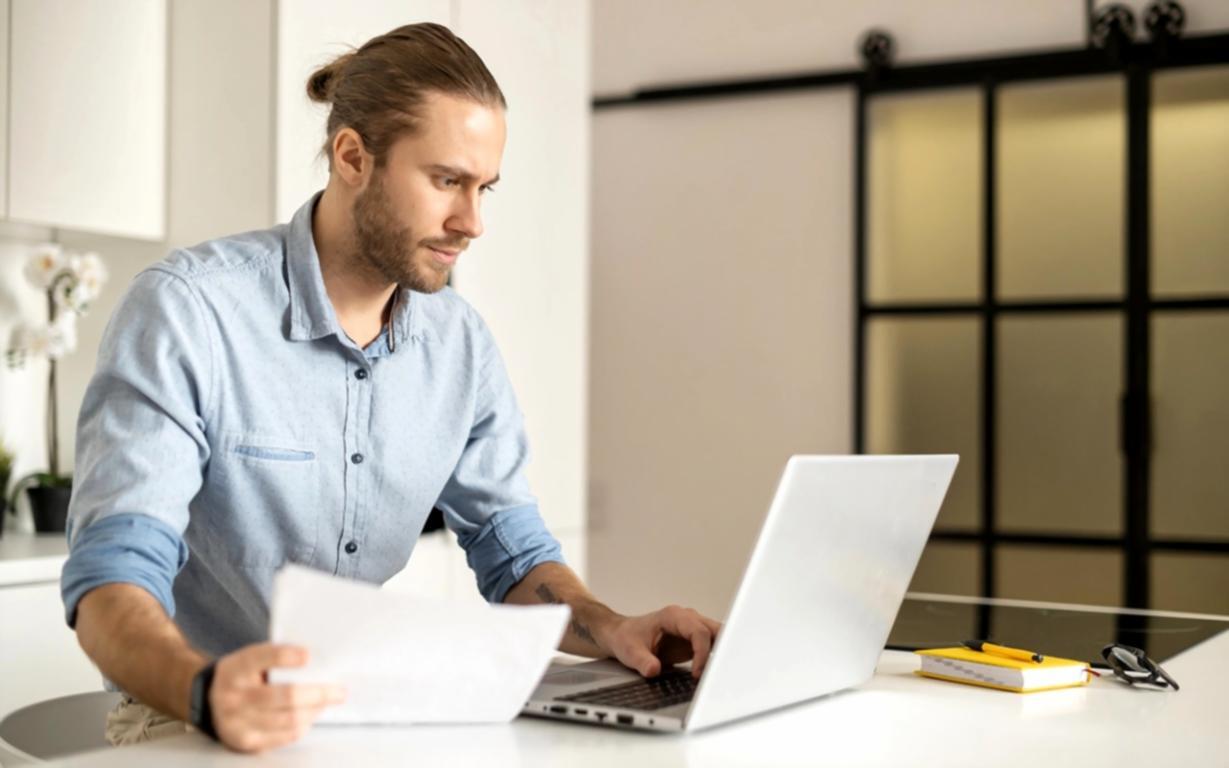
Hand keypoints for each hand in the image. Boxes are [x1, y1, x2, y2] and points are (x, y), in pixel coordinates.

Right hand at [209, 643, 345, 752]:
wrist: (209, 702)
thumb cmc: (243, 676)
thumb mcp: (249, 661)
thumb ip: (275, 658)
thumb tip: (318, 662)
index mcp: (235, 669)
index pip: (260, 658)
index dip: (285, 656)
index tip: (308, 655)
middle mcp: (232, 696)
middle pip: (285, 695)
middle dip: (318, 693)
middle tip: (339, 690)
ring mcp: (237, 722)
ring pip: (289, 719)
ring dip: (315, 710)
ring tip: (328, 701)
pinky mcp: (246, 741)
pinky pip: (285, 736)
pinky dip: (304, 724)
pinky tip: (311, 715)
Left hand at [602, 605, 722, 678]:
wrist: (622, 635)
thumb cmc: (626, 637)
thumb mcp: (630, 651)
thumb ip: (642, 661)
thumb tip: (654, 670)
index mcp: (673, 616)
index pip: (698, 631)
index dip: (702, 653)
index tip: (697, 673)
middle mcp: (687, 619)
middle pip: (715, 630)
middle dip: (722, 650)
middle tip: (719, 674)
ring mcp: (692, 629)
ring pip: (718, 637)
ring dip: (720, 655)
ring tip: (718, 676)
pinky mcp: (693, 641)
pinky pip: (712, 647)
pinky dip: (715, 659)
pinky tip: (713, 674)